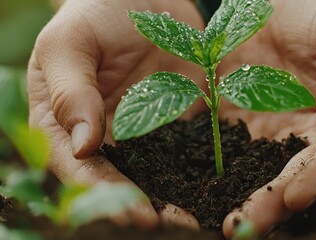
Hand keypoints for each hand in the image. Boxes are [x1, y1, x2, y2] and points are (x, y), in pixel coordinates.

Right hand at [27, 0, 205, 227]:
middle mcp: (103, 138)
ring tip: (200, 222)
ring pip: (155, 176)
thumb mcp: (71, 43)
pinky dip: (198, 174)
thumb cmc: (95, 13)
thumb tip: (84, 146)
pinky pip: (185, 152)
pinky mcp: (174, 123)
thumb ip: (71, 92)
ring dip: (175, 201)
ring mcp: (141, 133)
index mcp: (65, 124)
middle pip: (120, 183)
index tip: (136, 215)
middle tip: (177, 229)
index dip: (105, 196)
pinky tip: (217, 190)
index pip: (80, 170)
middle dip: (146, 209)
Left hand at [219, 0, 315, 236]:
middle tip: (242, 227)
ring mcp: (268, 132)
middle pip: (290, 177)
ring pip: (254, 171)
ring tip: (216, 220)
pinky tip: (190, 185)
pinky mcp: (237, 121)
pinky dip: (209, 167)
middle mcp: (304, 137)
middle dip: (268, 204)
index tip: (295, 197)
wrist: (286, 2)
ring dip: (236, 196)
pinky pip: (223, 146)